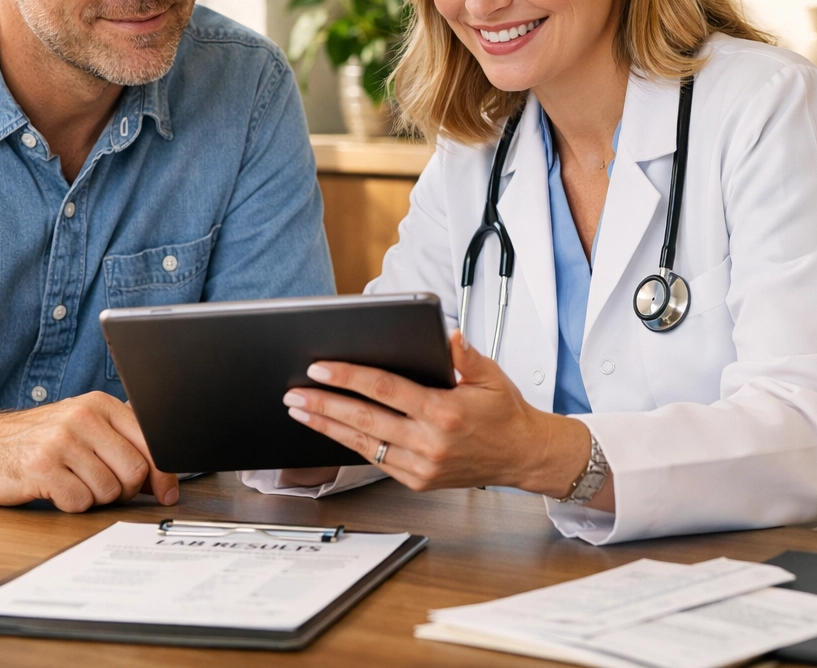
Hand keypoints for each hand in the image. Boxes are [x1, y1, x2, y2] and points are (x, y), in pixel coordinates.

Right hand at [0, 391, 179, 511]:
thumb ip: (121, 446)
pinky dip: (73, 505)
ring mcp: (61, 441)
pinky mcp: (42, 468)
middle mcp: (82, 418)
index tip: (166, 492)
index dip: (162, 474)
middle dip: (125, 491)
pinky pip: (80, 502)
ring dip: (95, 498)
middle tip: (104, 489)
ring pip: (109, 490)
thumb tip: (163, 481)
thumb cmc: (36, 440)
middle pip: (134, 471)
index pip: (150, 442)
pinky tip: (57, 490)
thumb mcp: (82, 429)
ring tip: (74, 483)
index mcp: (99, 405)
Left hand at [283, 333, 599, 500]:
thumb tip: (448, 335)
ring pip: (362, 444)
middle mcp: (430, 443)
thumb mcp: (492, 376)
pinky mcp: (417, 481)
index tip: (320, 368)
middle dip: (323, 404)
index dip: (349, 377)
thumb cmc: (505, 413)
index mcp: (446, 412)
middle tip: (294, 391)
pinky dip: (347, 444)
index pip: (385, 390)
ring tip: (298, 409)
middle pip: (364, 419)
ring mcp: (421, 466)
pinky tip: (328, 430)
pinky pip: (374, 460)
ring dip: (326, 426)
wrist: (522, 456)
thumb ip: (467, 355)